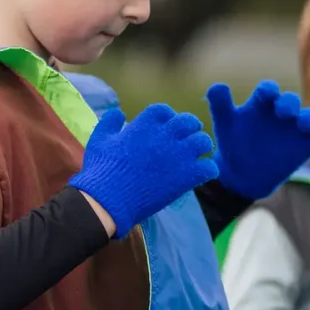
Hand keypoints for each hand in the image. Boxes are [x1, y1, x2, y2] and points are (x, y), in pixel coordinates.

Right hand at [68, 104, 217, 238]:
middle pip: (189, 121)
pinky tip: (201, 175)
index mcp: (145, 124)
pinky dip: (208, 170)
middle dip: (190, 127)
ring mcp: (179, 155)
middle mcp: (166, 135)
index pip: (164, 111)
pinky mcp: (187, 176)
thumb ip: (110, 122)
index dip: (167, 117)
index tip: (166, 126)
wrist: (109, 199)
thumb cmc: (102, 169)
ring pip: (203, 141)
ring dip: (202, 147)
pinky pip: (209, 167)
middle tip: (188, 138)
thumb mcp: (99, 139)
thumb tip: (118, 112)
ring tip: (198, 155)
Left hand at [207, 80, 309, 199]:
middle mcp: (281, 112)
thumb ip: (220, 105)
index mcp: (262, 103)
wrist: (244, 174)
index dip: (269, 90)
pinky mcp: (307, 145)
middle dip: (289, 104)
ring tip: (305, 125)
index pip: (268, 91)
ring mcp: (296, 128)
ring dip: (309, 118)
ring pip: (308, 117)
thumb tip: (216, 87)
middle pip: (290, 101)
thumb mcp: (225, 124)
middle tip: (284, 111)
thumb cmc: (234, 143)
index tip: (267, 93)